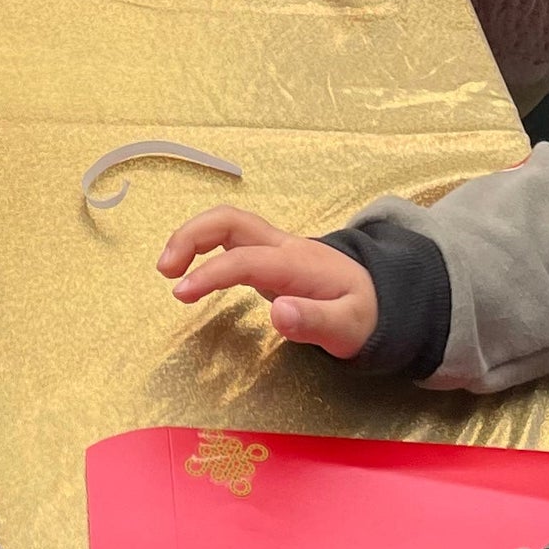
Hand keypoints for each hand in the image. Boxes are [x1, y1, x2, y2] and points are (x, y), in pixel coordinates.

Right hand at [158, 207, 377, 356]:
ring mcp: (273, 246)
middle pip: (228, 220)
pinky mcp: (267, 254)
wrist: (383, 297)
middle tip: (164, 269)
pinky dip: (201, 244)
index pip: (243, 259)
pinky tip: (188, 267)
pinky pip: (228, 237)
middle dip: (189, 237)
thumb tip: (277, 312)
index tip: (181, 293)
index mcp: (296, 263)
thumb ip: (314, 321)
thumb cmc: (363, 315)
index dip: (209, 273)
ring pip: (225, 223)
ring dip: (190, 237)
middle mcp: (280, 246)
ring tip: (167, 268)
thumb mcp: (349, 328)